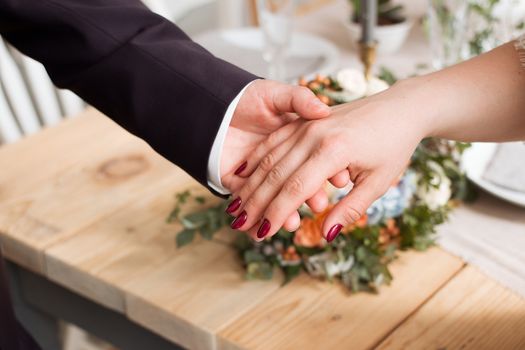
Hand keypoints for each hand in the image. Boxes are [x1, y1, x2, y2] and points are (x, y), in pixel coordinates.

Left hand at [219, 79, 331, 230]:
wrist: (211, 104)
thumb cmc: (246, 97)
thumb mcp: (277, 94)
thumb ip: (299, 99)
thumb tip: (322, 110)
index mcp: (293, 142)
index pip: (313, 160)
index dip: (328, 170)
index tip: (341, 179)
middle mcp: (279, 161)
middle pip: (296, 183)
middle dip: (308, 196)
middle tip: (320, 205)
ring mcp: (258, 174)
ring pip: (274, 198)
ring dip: (284, 213)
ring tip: (294, 222)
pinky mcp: (236, 182)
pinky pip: (248, 204)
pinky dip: (256, 216)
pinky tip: (266, 226)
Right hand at [227, 82, 428, 240]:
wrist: (400, 108)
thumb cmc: (394, 146)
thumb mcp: (379, 182)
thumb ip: (350, 208)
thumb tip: (327, 235)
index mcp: (334, 151)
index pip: (296, 189)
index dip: (277, 213)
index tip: (262, 233)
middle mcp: (315, 135)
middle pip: (276, 174)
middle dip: (256, 203)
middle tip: (238, 225)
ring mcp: (307, 125)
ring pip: (270, 157)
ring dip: (251, 184)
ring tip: (235, 206)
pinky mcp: (304, 121)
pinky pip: (274, 141)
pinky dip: (257, 159)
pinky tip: (244, 174)